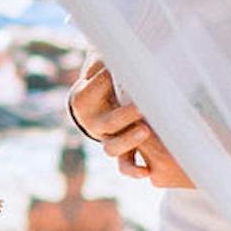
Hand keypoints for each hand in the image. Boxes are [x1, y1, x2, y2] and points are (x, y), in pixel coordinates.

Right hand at [67, 56, 176, 186]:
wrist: (104, 100)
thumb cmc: (107, 74)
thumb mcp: (102, 61)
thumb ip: (103, 58)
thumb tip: (110, 58)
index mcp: (83, 100)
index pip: (93, 89)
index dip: (106, 81)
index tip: (119, 71)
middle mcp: (93, 123)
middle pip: (107, 123)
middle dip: (124, 116)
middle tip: (140, 107)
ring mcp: (107, 139)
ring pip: (112, 148)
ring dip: (129, 141)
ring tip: (145, 131)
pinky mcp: (121, 151)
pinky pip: (124, 166)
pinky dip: (133, 170)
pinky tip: (147, 172)